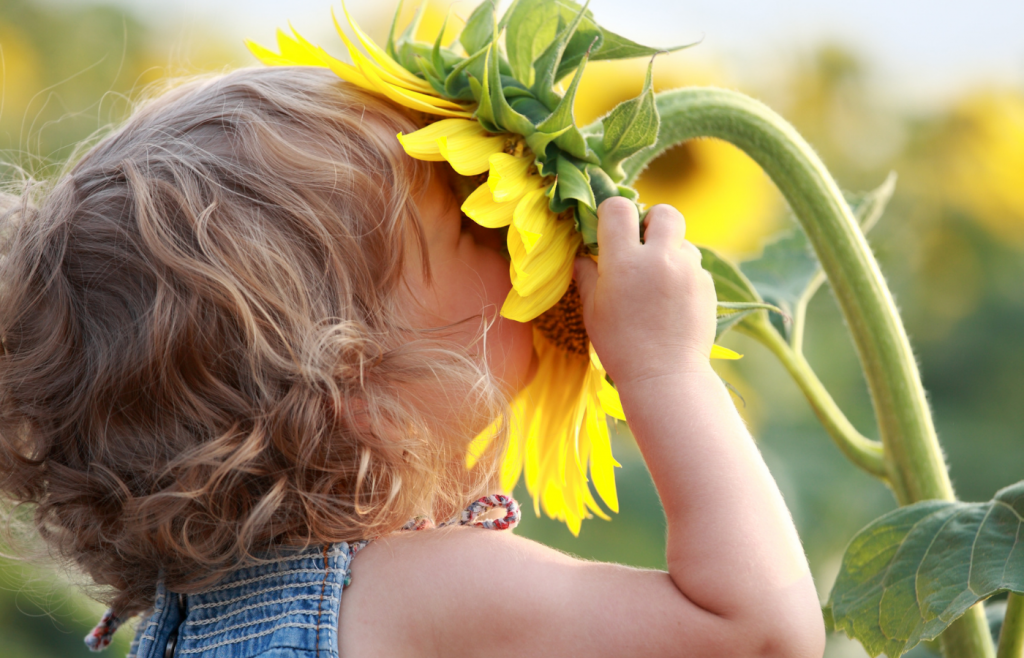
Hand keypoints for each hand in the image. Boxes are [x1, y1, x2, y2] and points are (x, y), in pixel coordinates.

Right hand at [573, 197, 716, 387]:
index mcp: (624, 262)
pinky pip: (694, 266)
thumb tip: (581, 256)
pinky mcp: (707, 286)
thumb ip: (587, 276)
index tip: (609, 230)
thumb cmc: (620, 346)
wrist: (665, 376)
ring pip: (682, 241)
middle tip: (642, 245)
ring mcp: (688, 270)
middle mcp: (660, 258)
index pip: (619, 209)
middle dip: (652, 222)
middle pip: (664, 212)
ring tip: (658, 282)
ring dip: (670, 252)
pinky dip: (683, 275)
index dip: (612, 214)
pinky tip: (673, 302)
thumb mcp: (593, 311)